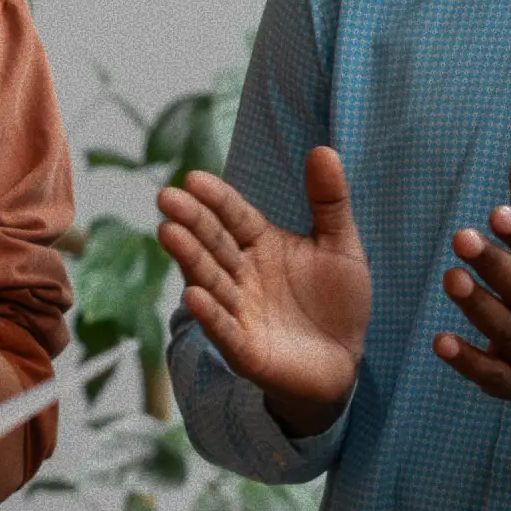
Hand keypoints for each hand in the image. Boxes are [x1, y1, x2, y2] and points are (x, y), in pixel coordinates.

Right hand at [157, 146, 371, 438]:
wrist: (344, 361)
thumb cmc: (338, 301)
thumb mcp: (342, 245)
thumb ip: (330, 201)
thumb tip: (324, 149)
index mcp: (261, 244)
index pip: (235, 216)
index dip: (217, 198)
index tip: (195, 178)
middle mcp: (243, 274)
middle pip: (214, 243)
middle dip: (191, 221)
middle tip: (166, 197)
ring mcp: (240, 311)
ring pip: (210, 279)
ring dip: (190, 258)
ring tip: (168, 232)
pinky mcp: (244, 349)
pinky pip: (224, 329)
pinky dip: (210, 314)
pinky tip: (194, 295)